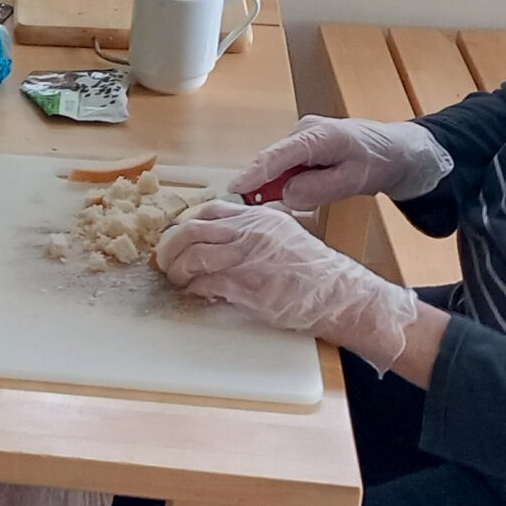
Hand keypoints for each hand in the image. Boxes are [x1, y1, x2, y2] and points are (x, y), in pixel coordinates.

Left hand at [155, 202, 419, 370]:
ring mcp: (249, 257)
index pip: (210, 209)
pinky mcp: (248, 284)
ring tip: (178, 281)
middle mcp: (251, 232)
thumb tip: (219, 246)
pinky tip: (197, 295)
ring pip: (193, 256)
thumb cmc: (314, 272)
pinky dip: (195, 290)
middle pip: (191, 230)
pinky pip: (206, 283)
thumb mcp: (284, 237)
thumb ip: (253, 235)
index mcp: (260, 217)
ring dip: (177, 271)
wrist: (340, 294)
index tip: (178, 239)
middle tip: (164, 263)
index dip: (186, 224)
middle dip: (170, 248)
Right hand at [232, 115, 452, 209]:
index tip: (235, 189)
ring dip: (289, 185)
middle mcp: (303, 131)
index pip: (276, 155)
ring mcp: (300, 137)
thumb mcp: (352, 181)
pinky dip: (295, 182)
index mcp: (317, 135)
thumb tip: (286, 195)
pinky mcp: (302, 146)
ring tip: (324, 188)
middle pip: (272, 163)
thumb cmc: (378, 160)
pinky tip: (319, 184)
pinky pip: (287, 169)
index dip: (254, 173)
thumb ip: (316, 189)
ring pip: (279, 168)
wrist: (396, 150)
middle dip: (273, 186)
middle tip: (292, 203)